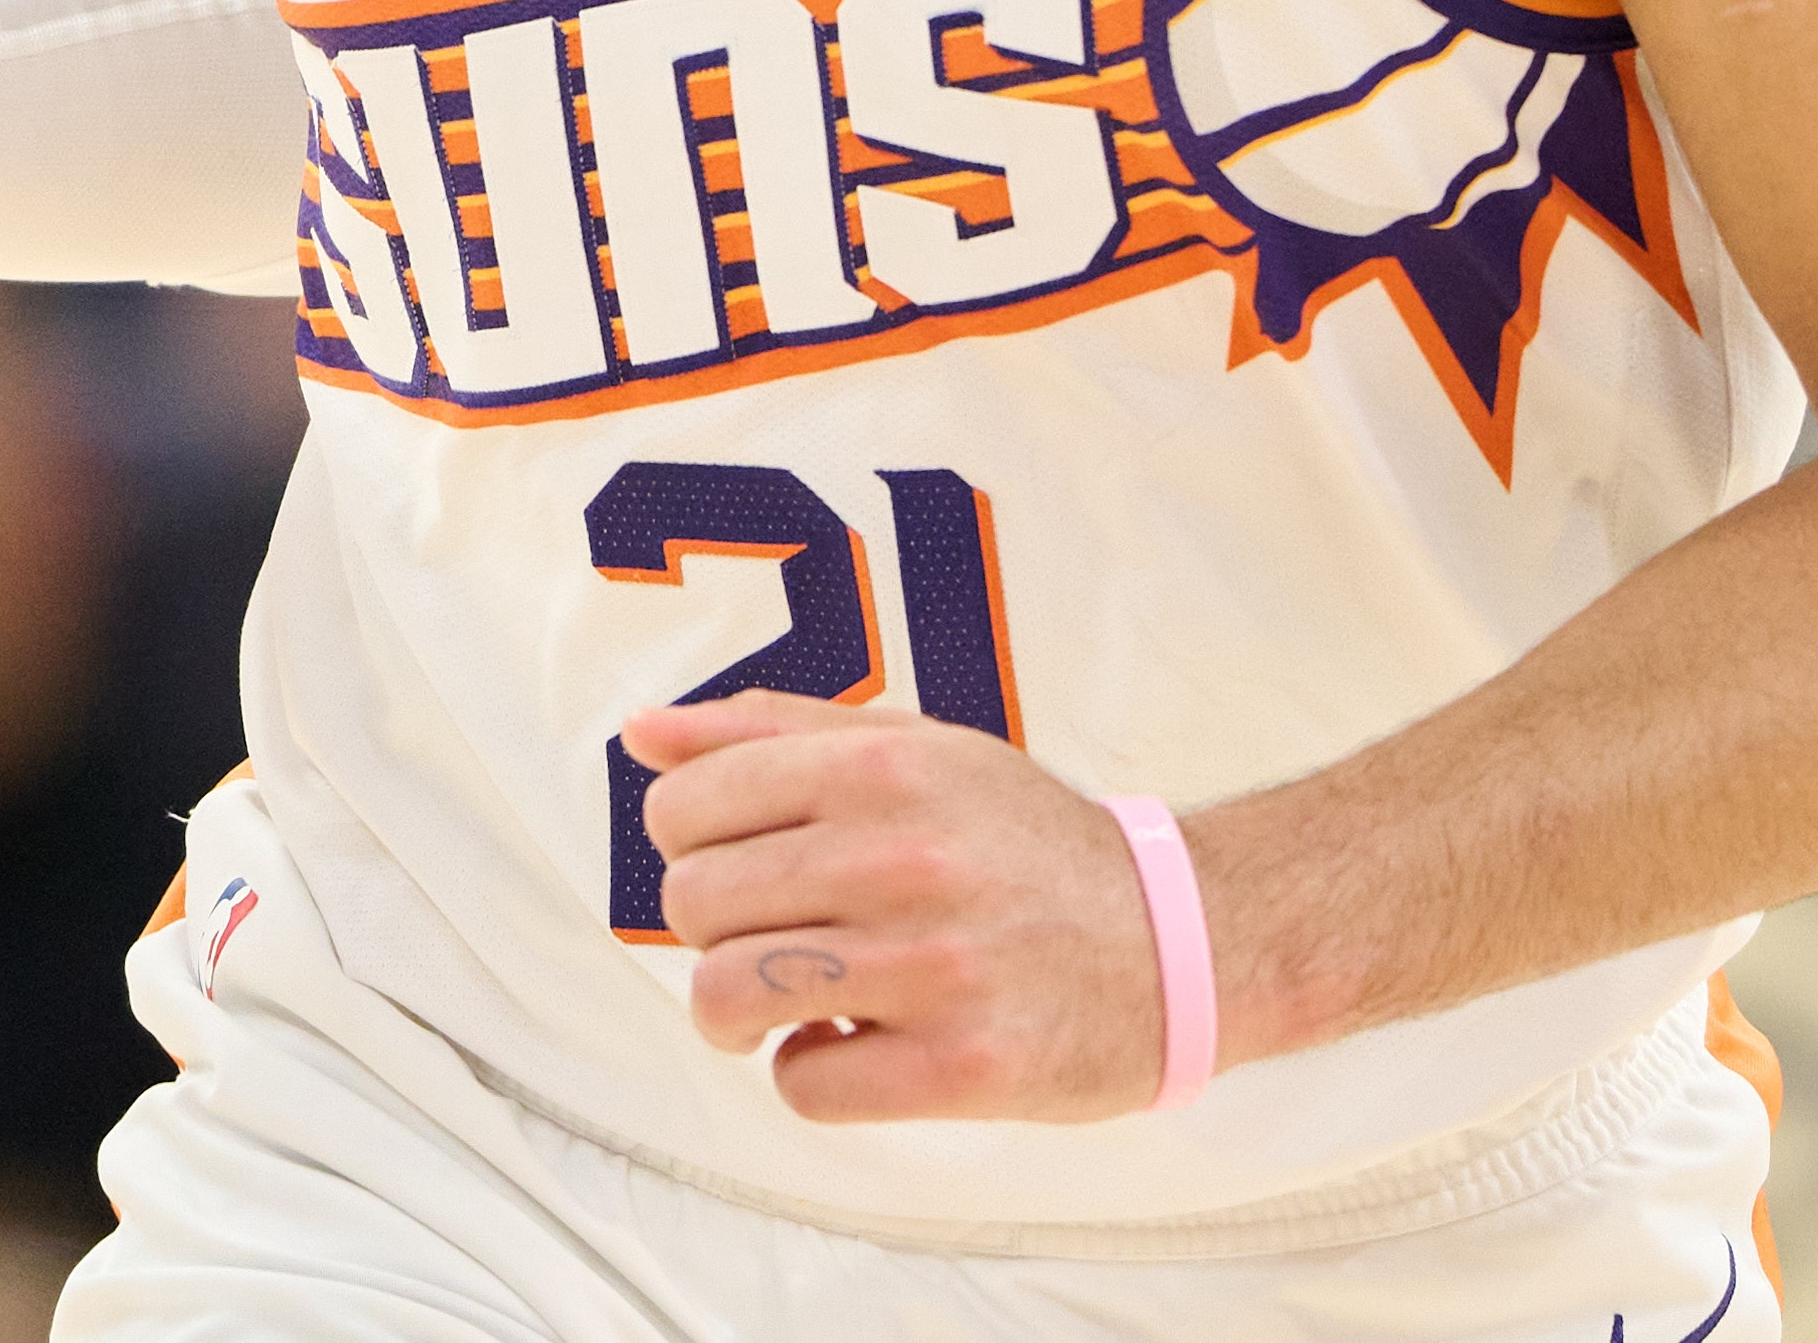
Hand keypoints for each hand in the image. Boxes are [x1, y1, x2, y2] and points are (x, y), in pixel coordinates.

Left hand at [623, 692, 1173, 1121]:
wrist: (1176, 941)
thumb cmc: (1025, 844)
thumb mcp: (916, 752)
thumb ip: (773, 733)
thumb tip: (641, 735)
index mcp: (882, 770)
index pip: (683, 805)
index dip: (693, 842)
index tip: (745, 862)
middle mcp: (901, 859)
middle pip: (693, 904)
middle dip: (717, 927)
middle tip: (781, 935)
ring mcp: (931, 967)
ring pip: (727, 997)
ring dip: (740, 1012)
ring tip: (792, 1003)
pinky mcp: (960, 1067)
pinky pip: (802, 1084)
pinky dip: (812, 1072)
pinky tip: (863, 1044)